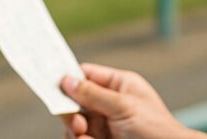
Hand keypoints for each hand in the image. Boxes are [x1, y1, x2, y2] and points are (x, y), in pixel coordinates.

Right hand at [60, 63, 206, 138]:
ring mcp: (105, 125)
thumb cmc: (156, 129)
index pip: (87, 75)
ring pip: (74, 123)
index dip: (69, 77)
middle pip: (75, 101)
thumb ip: (93, 94)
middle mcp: (109, 103)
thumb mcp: (123, 106)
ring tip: (85, 135)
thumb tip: (66, 80)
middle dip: (70, 111)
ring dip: (75, 130)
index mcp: (119, 85)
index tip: (50, 82)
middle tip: (77, 121)